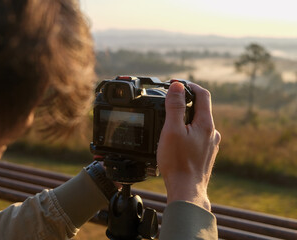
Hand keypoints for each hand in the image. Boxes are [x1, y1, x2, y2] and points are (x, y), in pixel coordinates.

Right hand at [157, 82, 220, 210]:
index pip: (203, 94)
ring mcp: (210, 145)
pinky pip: (198, 136)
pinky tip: (178, 140)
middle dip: (185, 102)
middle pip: (201, 109)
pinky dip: (188, 131)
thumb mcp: (172, 130)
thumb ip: (174, 106)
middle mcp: (212, 133)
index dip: (189, 85)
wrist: (186, 190)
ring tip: (170, 122)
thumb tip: (177, 86)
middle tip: (169, 102)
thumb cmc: (178, 162)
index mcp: (206, 124)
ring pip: (199, 124)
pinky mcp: (206, 155)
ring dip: (186, 118)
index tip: (176, 83)